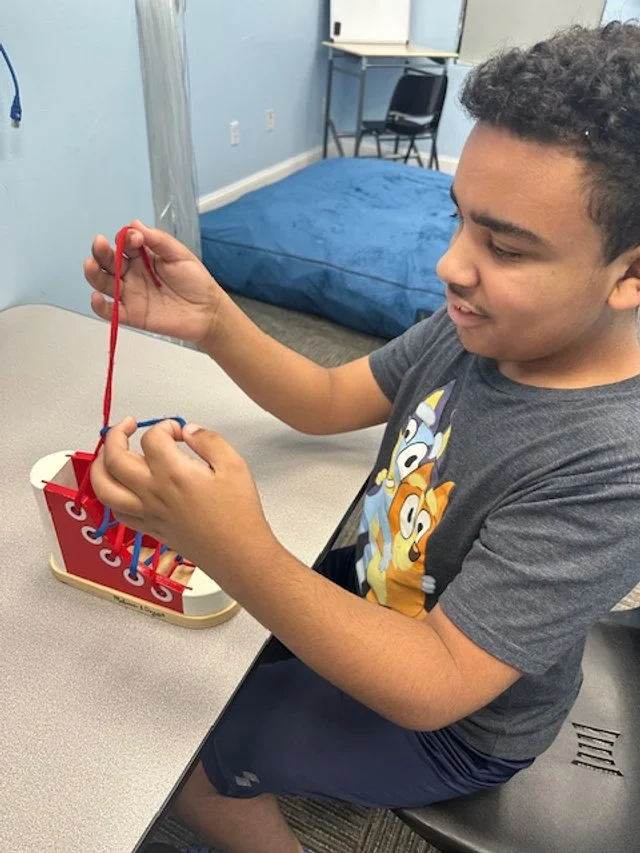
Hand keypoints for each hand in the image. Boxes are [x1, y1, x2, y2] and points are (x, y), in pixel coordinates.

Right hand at [84, 221, 223, 344]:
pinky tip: (96, 297)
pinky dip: (99, 306)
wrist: (208, 311)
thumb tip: (135, 224)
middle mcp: (131, 274)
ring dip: (93, 274)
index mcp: (142, 258)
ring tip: (90, 265)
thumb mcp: (180, 255)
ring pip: (103, 283)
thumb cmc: (196, 282)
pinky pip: (110, 311)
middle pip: (108, 262)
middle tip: (101, 244)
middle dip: (101, 252)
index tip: (135, 238)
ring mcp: (130, 294)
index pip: (124, 245)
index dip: (125, 240)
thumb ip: (158, 241)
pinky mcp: (131, 315)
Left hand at [90, 418, 273, 572]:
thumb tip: (189, 430)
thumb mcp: (234, 465)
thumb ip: (209, 440)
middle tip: (128, 425)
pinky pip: (117, 511)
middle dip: (116, 435)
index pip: (152, 438)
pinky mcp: (150, 528)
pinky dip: (111, 495)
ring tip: (109, 453)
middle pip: (115, 458)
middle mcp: (153, 492)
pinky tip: (120, 486)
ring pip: (104, 488)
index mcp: (173, 473)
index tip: (178, 430)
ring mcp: (147, 512)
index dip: (164, 426)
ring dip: (100, 466)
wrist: (238, 553)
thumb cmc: (239, 514)